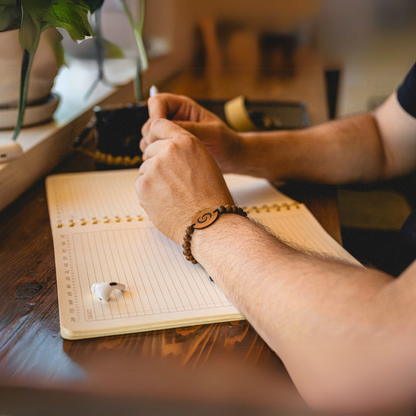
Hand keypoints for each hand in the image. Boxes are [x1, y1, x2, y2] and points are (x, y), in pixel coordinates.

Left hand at [136, 118, 233, 244]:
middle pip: (150, 150)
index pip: (158, 125)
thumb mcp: (205, 162)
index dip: (156, 136)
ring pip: (145, 169)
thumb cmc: (212, 197)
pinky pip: (140, 184)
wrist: (208, 222)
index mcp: (185, 141)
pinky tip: (165, 201)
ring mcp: (153, 167)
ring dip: (153, 179)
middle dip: (157, 163)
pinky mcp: (143, 185)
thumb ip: (183, 151)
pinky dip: (148, 193)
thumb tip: (164, 149)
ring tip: (173, 195)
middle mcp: (167, 150)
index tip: (157, 145)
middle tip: (173, 182)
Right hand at [141, 94, 243, 172]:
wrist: (231, 158)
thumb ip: (191, 129)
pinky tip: (167, 165)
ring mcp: (170, 134)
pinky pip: (153, 150)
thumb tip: (169, 128)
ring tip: (167, 158)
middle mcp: (174, 118)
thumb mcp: (212, 133)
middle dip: (152, 135)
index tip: (161, 132)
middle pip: (149, 121)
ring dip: (152, 148)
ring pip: (148, 137)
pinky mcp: (170, 148)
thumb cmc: (227, 142)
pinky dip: (155, 157)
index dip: (155, 116)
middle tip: (164, 149)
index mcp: (184, 107)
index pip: (158, 102)